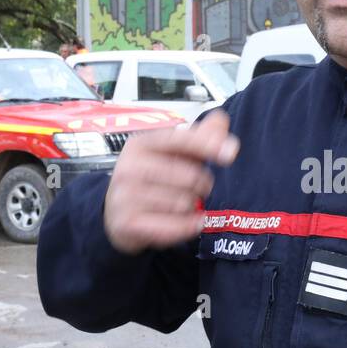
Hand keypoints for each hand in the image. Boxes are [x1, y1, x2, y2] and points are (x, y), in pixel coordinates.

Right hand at [103, 109, 237, 254]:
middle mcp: (130, 167)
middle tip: (195, 188)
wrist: (116, 213)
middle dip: (203, 185)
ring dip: (193, 206)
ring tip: (182, 204)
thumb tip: (220, 121)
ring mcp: (126, 196)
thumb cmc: (149, 178)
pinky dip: (189, 226)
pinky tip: (191, 221)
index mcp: (141, 144)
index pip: (180, 140)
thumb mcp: (170, 153)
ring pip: (185, 203)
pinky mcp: (128, 223)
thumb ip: (198, 136)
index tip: (230, 153)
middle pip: (191, 176)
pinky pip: (175, 226)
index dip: (208, 145)